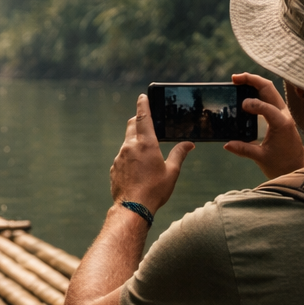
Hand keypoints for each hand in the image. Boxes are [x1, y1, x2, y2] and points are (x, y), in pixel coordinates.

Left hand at [110, 94, 191, 212]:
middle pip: (132, 125)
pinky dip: (130, 157)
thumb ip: (179, 154)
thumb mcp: (172, 172)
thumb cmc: (155, 190)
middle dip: (138, 120)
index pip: (143, 116)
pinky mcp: (114, 167)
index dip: (143, 104)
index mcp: (146, 143)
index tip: (143, 96)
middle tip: (146, 122)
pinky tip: (137, 170)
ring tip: (146, 154)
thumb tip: (189, 144)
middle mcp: (130, 146)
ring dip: (135, 142)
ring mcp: (120, 157)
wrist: (133, 208)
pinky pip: (122, 157)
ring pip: (127, 142)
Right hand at [223, 73, 303, 179]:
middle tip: (234, 78)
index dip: (252, 103)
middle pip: (268, 88)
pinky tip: (245, 92)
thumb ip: (244, 150)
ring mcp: (283, 113)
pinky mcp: (280, 115)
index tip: (240, 106)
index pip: (266, 107)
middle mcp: (284, 114)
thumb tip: (227, 144)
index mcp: (282, 124)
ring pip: (269, 90)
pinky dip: (257, 91)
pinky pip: (269, 98)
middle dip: (251, 80)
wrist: (298, 168)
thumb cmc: (282, 164)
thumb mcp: (261, 158)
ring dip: (254, 83)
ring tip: (237, 81)